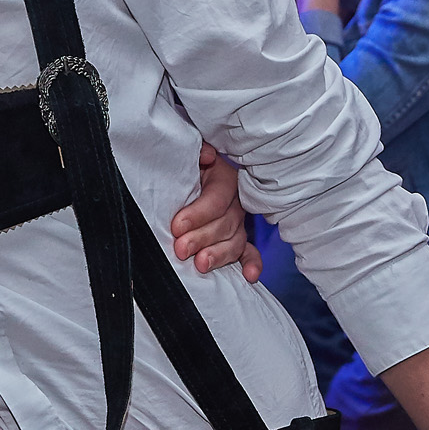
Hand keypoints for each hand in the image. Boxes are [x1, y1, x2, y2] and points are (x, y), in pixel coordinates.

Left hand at [167, 142, 257, 279]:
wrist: (193, 176)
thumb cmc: (188, 168)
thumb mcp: (189, 156)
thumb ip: (197, 153)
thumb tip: (206, 156)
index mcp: (226, 179)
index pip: (217, 199)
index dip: (198, 214)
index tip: (177, 226)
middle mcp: (236, 202)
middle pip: (225, 223)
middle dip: (202, 238)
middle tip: (181, 249)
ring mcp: (239, 223)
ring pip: (235, 241)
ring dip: (219, 255)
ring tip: (201, 265)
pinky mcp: (239, 239)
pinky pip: (249, 253)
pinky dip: (251, 265)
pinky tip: (249, 277)